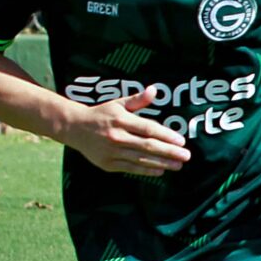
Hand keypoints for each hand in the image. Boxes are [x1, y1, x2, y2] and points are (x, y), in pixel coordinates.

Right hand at [59, 86, 190, 176]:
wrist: (74, 128)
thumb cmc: (101, 114)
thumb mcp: (118, 103)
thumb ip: (137, 100)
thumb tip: (154, 90)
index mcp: (121, 120)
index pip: (148, 128)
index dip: (166, 135)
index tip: (181, 141)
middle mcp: (116, 136)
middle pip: (147, 145)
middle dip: (169, 152)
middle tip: (186, 156)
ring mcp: (111, 151)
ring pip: (141, 159)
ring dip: (162, 163)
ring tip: (178, 165)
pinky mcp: (108, 164)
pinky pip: (131, 168)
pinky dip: (146, 170)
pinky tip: (161, 170)